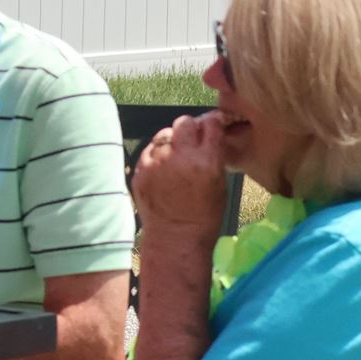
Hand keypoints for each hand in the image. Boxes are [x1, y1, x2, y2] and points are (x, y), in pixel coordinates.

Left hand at [132, 113, 229, 241]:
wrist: (175, 237)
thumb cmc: (205, 215)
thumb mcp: (220, 184)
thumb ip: (213, 156)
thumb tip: (211, 137)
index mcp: (206, 161)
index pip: (210, 124)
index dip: (214, 122)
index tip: (214, 125)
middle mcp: (179, 157)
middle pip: (184, 122)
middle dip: (191, 128)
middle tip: (193, 139)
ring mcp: (156, 162)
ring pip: (164, 134)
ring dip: (172, 140)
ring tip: (177, 155)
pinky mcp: (140, 169)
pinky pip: (149, 150)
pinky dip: (157, 154)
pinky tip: (163, 167)